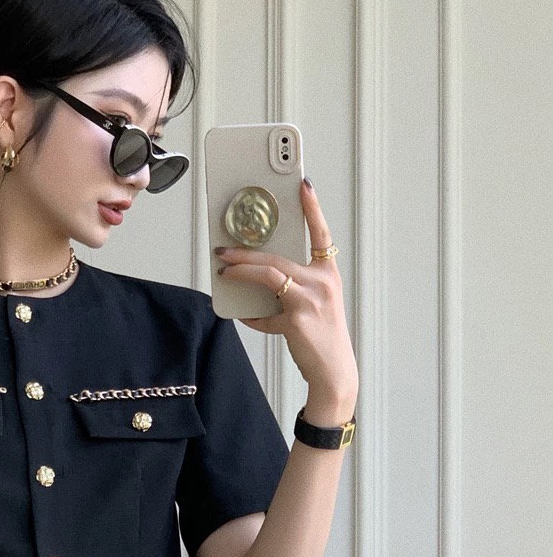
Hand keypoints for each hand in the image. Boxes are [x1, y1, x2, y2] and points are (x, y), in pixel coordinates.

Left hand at [215, 178, 358, 410]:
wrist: (333, 371)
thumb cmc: (321, 335)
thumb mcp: (313, 304)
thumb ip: (292, 287)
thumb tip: (257, 276)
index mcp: (328, 274)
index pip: (321, 234)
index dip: (312, 208)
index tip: (302, 185)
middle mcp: (322, 282)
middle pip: (277, 257)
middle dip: (245, 250)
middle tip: (223, 248)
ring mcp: (311, 300)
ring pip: (267, 275)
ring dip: (240, 271)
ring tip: (223, 270)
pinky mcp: (296, 320)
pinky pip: (263, 313)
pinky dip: (251, 316)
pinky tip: (245, 317)